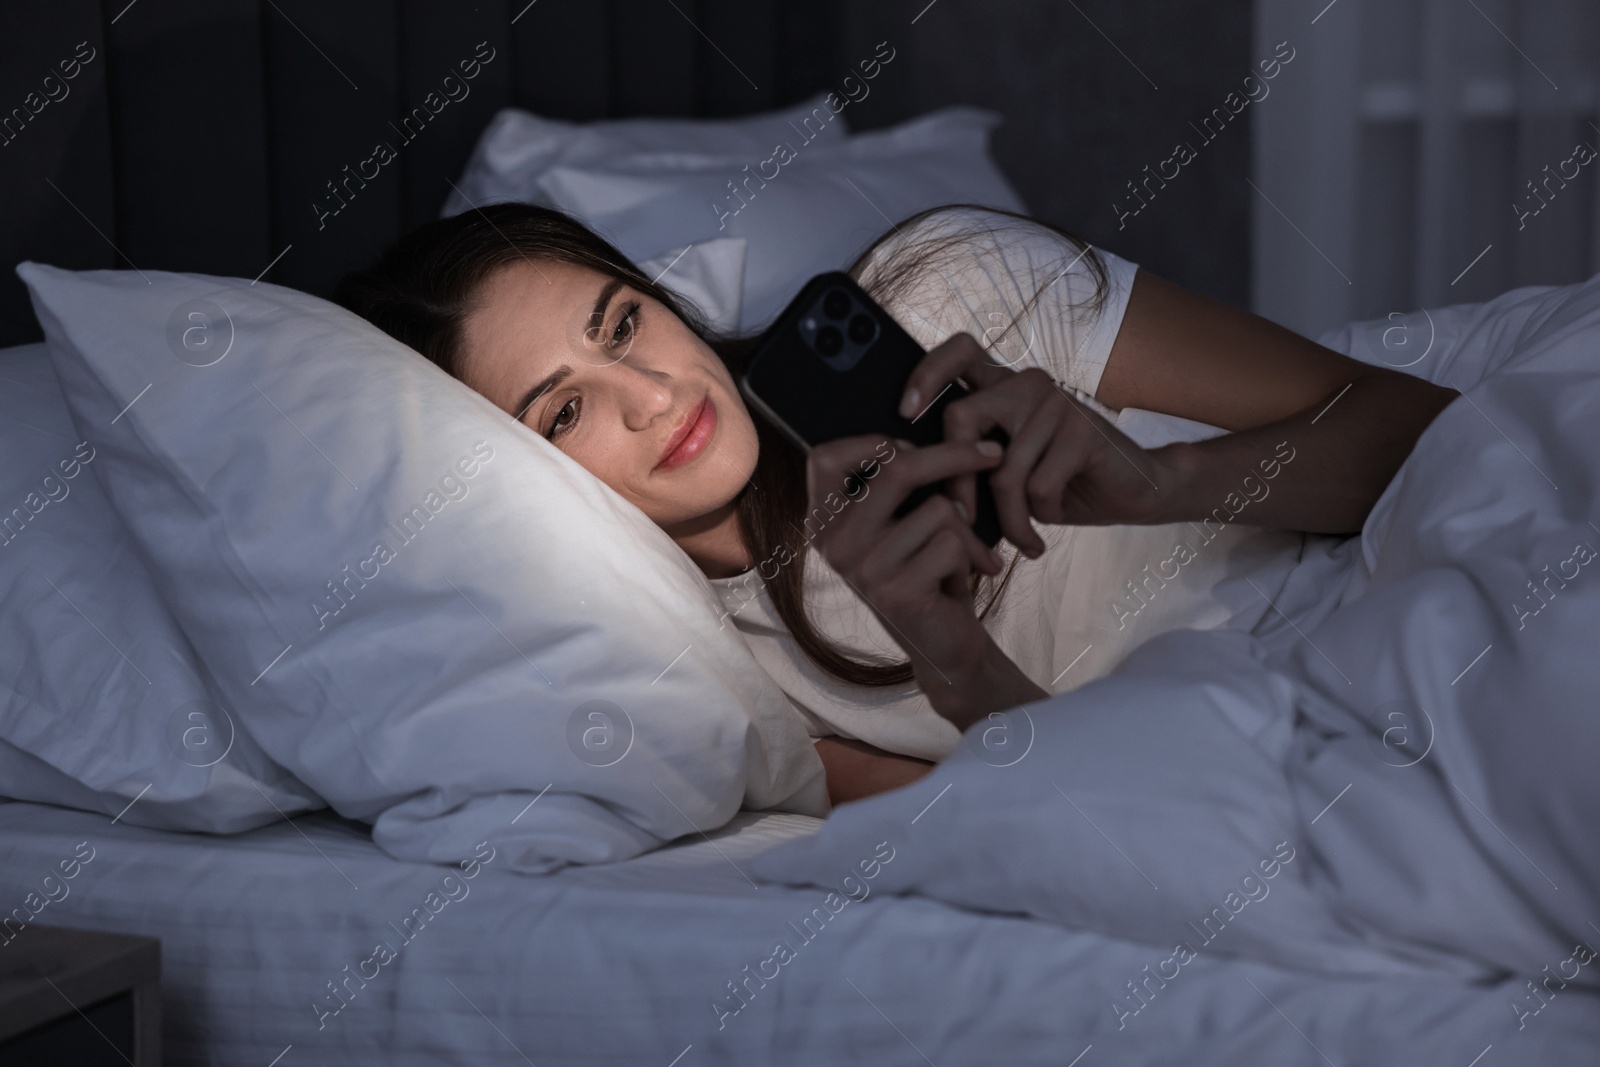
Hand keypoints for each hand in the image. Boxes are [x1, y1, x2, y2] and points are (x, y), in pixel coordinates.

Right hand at [805, 434, 1024, 724]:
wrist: (944, 647)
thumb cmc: (926, 574)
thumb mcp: (900, 525)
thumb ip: (893, 487)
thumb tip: (919, 433)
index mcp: (823, 522)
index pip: (827, 456)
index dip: (872, 441)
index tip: (911, 446)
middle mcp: (832, 544)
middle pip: (897, 469)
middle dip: (953, 456)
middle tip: (993, 454)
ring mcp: (860, 569)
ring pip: (939, 509)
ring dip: (966, 532)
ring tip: (959, 557)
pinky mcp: (894, 593)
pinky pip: (952, 545)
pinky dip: (971, 560)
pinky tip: (957, 583)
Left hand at [899, 333, 1170, 557]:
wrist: (1136, 491)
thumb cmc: (1061, 483)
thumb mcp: (1008, 470)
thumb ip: (973, 459)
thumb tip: (914, 478)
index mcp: (1004, 385)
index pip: (959, 352)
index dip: (927, 373)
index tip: (904, 412)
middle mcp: (1027, 383)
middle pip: (962, 418)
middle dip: (956, 480)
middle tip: (963, 519)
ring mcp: (1055, 402)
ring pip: (1003, 470)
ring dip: (1008, 519)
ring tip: (1021, 540)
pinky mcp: (1081, 430)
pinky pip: (1037, 486)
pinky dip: (1039, 518)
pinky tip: (1048, 527)